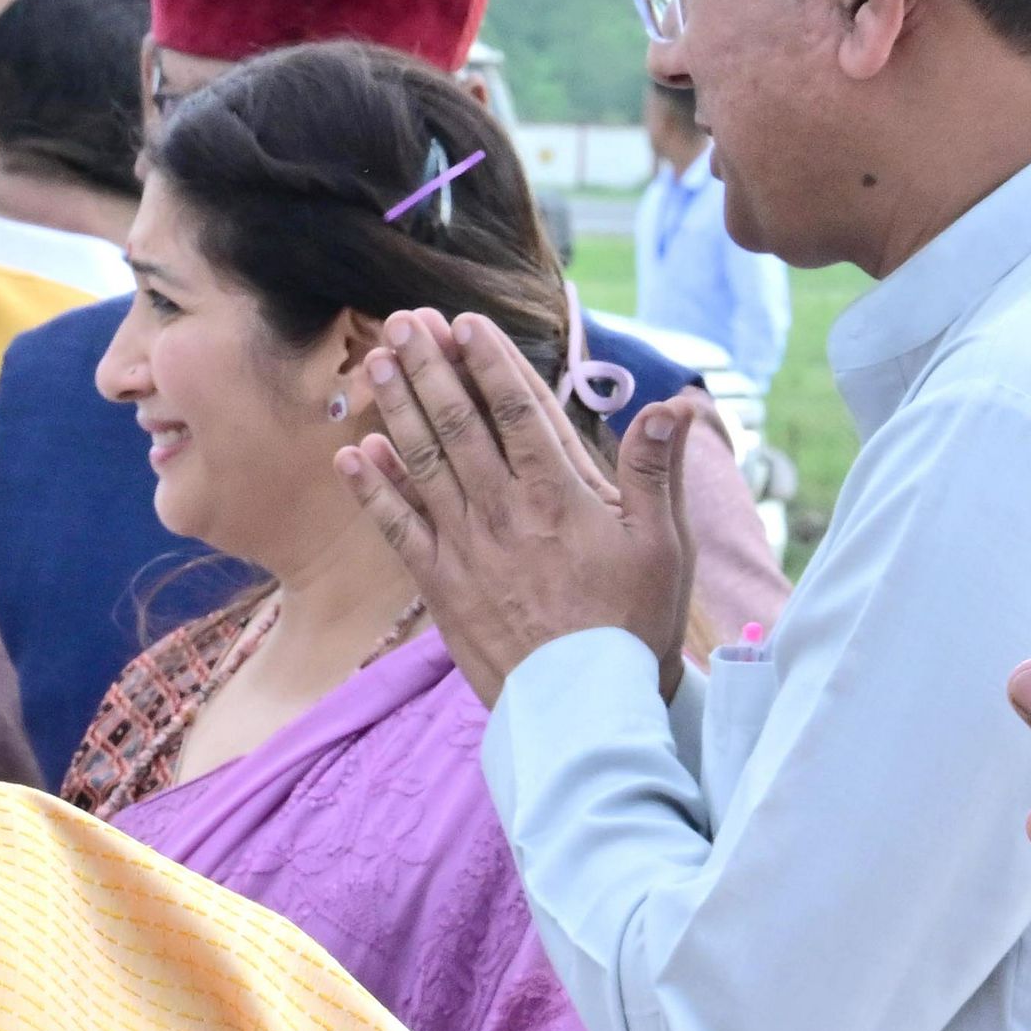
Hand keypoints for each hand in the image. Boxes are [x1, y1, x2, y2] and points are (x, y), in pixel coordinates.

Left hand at [340, 310, 699, 702]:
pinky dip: (375, 489)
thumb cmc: (633, 625)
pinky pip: (398, 528)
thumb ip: (657, 469)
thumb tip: (676, 404)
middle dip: (431, 367)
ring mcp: (467, 547)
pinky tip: (354, 453)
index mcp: (560, 495)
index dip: (489, 361)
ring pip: (425, 463)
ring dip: (398, 409)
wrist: (586, 708)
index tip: (465, 323)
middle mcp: (505, 511)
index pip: (519, 410)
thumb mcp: (663, 544)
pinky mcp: (441, 585)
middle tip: (405, 322)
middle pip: (460, 424)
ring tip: (377, 362)